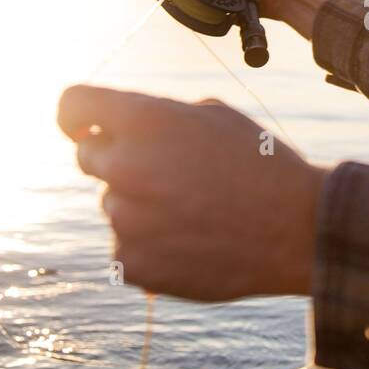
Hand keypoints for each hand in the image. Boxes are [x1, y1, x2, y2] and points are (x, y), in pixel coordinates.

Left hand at [56, 85, 326, 300]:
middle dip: (119, 160)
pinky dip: (151, 248)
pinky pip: (125, 249)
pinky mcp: (131, 263)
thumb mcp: (217, 116)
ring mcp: (125, 219)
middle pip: (88, 157)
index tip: (90, 127)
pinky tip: (192, 243)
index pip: (71, 105)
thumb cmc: (264, 165)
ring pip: (114, 205)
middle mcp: (125, 166)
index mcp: (145, 120)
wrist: (298, 230)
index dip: (79, 115)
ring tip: (197, 213)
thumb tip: (125, 128)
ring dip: (142, 207)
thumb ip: (161, 116)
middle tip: (168, 174)